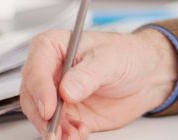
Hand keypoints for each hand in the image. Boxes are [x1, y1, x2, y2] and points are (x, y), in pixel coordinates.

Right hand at [19, 28, 177, 139]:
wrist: (145, 75)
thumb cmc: (126, 55)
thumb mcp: (110, 59)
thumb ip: (88, 74)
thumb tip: (66, 90)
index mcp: (54, 47)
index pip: (36, 68)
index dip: (39, 90)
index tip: (49, 108)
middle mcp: (51, 72)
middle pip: (32, 97)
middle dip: (43, 117)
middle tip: (56, 129)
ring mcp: (57, 95)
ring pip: (42, 117)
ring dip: (55, 130)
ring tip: (73, 135)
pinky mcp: (67, 114)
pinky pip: (58, 129)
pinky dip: (65, 136)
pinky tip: (79, 134)